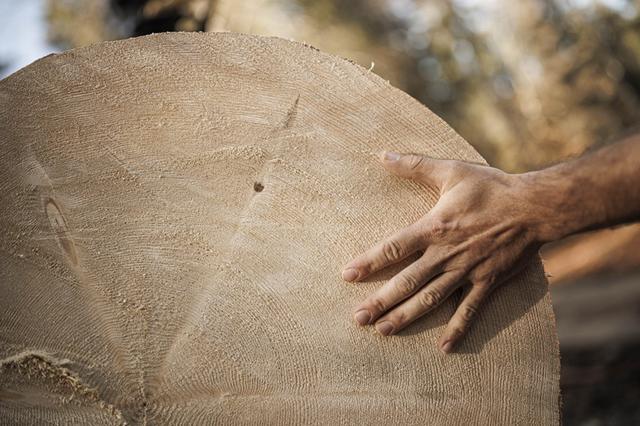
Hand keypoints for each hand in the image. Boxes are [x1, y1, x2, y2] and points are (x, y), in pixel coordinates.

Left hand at [342, 151, 547, 352]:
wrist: (535, 206)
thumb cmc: (491, 187)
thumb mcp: (451, 170)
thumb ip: (415, 165)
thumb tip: (382, 155)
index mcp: (434, 227)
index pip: (394, 247)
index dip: (369, 261)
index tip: (347, 275)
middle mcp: (446, 253)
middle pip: (407, 281)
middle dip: (381, 300)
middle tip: (358, 318)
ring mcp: (467, 271)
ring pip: (432, 299)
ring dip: (407, 316)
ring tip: (383, 330)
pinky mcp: (488, 282)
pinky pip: (470, 309)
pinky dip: (457, 328)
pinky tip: (443, 347)